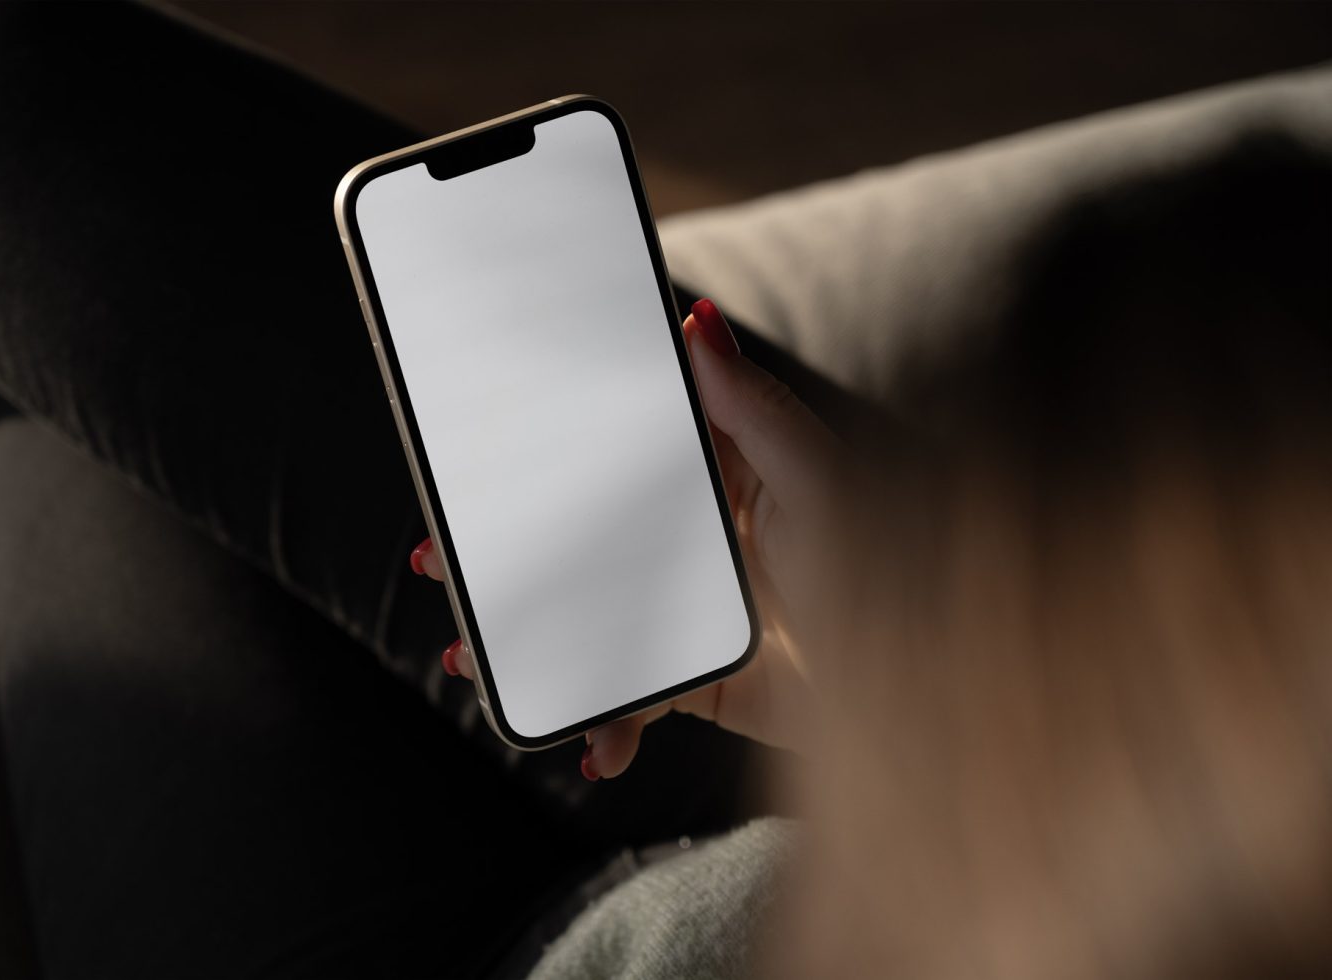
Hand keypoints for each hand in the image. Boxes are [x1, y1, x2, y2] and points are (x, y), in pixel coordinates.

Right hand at [412, 298, 854, 779]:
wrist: (934, 696)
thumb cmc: (896, 568)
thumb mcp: (821, 477)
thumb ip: (754, 407)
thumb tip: (698, 323)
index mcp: (725, 477)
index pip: (621, 451)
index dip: (550, 451)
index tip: (486, 451)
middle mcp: (698, 542)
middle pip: (583, 538)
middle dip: (510, 551)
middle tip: (441, 555)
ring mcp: (689, 613)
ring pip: (587, 618)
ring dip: (525, 637)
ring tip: (472, 650)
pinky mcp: (697, 681)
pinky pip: (631, 696)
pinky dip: (603, 722)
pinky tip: (591, 742)